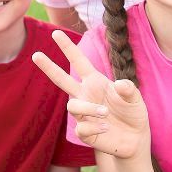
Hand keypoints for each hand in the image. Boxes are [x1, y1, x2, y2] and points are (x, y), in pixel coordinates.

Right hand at [32, 30, 150, 158]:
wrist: (135, 139)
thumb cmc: (133, 113)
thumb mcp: (136, 98)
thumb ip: (129, 89)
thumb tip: (120, 84)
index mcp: (94, 82)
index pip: (78, 62)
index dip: (68, 47)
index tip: (56, 33)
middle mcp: (85, 95)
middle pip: (61, 80)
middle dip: (48, 67)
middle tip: (36, 55)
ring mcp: (82, 114)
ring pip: (73, 106)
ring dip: (89, 109)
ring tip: (106, 113)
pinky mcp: (84, 132)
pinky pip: (81, 128)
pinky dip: (94, 127)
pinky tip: (106, 128)